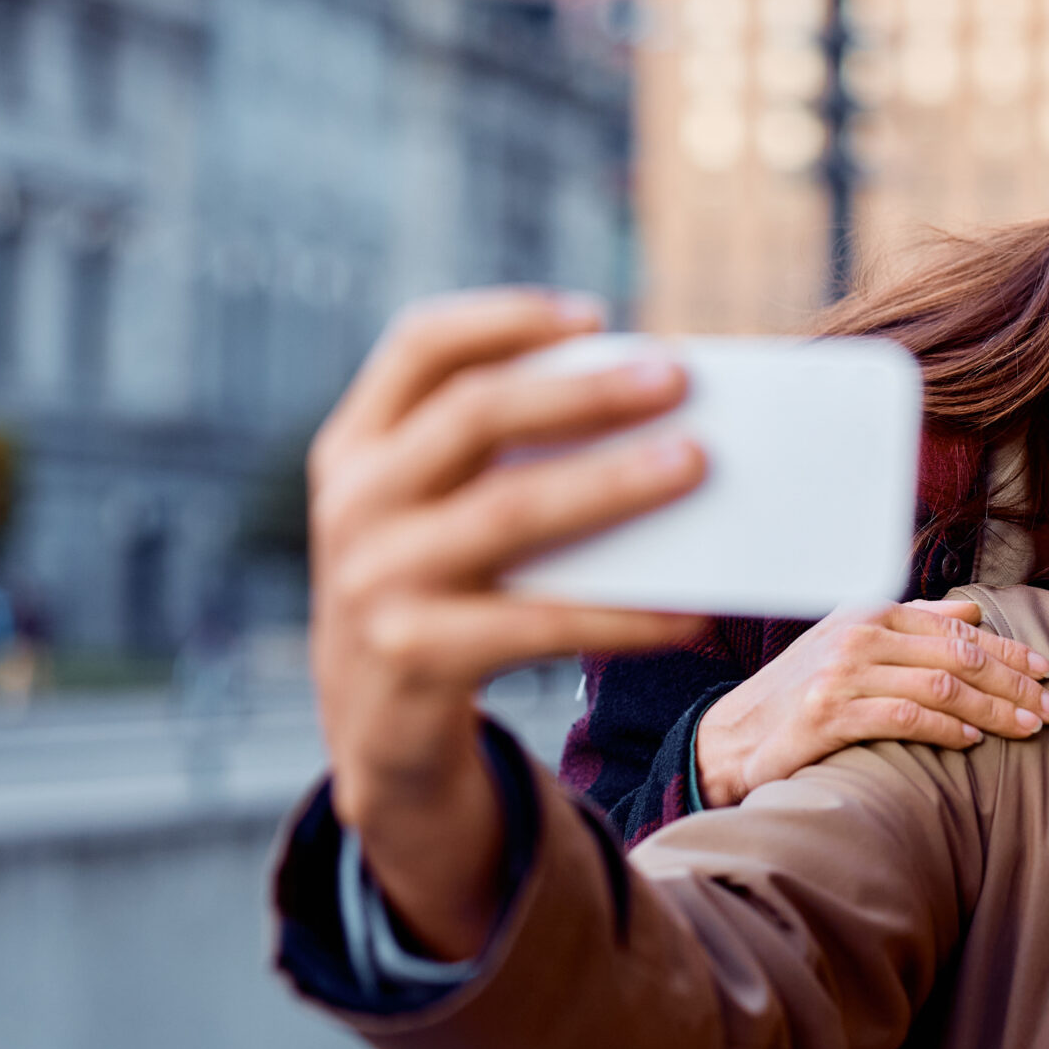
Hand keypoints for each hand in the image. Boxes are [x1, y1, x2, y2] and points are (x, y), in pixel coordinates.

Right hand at [308, 289, 710, 957]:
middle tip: (675, 380)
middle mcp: (353, 503)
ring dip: (611, 483)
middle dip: (581, 392)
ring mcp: (373, 582)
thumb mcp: (435, 517)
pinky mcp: (413, 657)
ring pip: (509, 512)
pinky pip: (540, 623)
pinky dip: (623, 615)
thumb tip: (653, 418)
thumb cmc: (440, 596)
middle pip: (473, 415)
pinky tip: (689, 610)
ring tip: (695, 466)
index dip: (507, 318)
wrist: (376, 734)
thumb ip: (501, 462)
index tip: (596, 315)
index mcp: (356, 446)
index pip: (419, 346)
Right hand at [693, 601, 1048, 806]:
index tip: (1045, 672)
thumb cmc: (802, 692)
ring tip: (1027, 729)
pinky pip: (904, 717)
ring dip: (993, 710)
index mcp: (870, 611)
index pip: (957, 629)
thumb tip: (972, 610)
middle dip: (1014, 683)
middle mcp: (859, 635)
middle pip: (958, 657)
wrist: (735, 737)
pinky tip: (972, 740)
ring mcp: (843, 673)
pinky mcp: (830, 714)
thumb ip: (912, 625)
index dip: (1008, 651)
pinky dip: (945, 728)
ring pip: (940, 686)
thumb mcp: (854, 643)